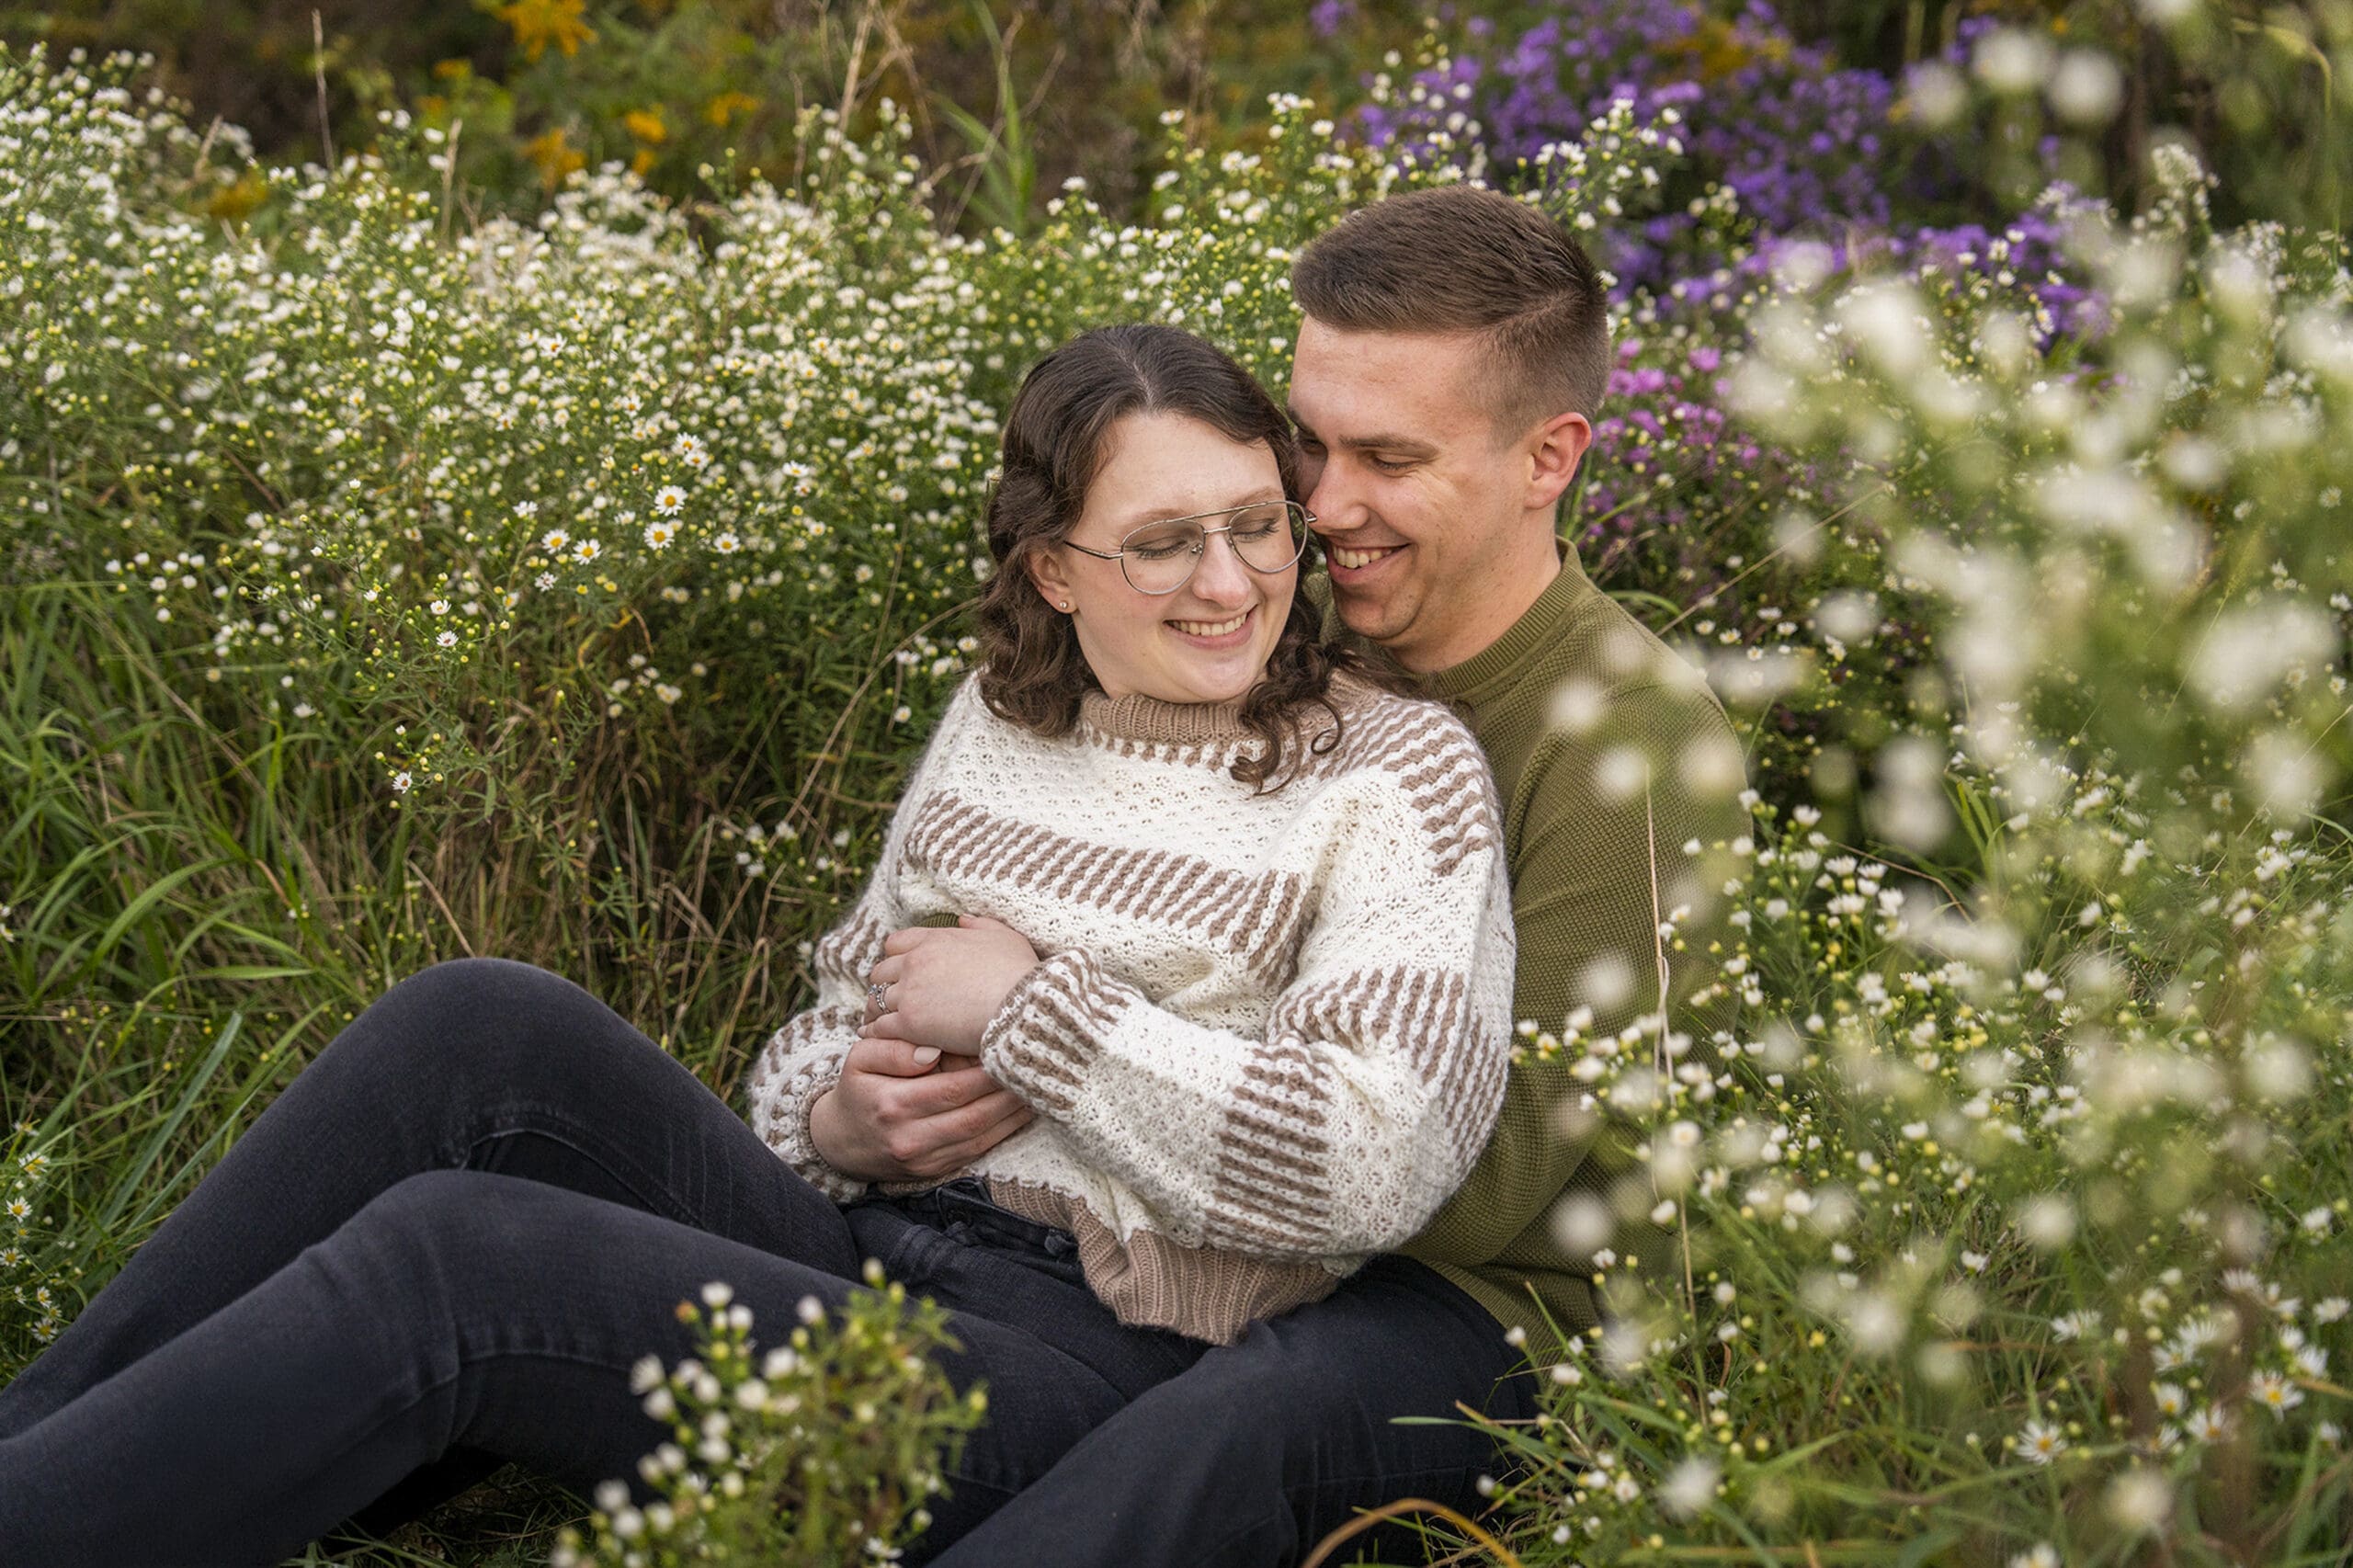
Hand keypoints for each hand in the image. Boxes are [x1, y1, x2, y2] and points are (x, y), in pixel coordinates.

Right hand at [807, 1033, 1034, 1183]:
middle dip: (1011, 1093)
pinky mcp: (936, 1172)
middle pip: (975, 1115)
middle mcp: (910, 1138)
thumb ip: (891, 1049)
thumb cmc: (857, 1089)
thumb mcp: (859, 1059)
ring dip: (1015, 1115)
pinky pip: (978, 1151)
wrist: (840, 1141)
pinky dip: (1005, 1131)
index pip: (953, 1088)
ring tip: (1043, 1088)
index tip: (1015, 1051)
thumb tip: (931, 1051)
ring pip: (981, 1137)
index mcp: (892, 1105)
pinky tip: (1024, 1111)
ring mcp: (925, 1160)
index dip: (988, 1073)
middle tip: (1043, 1069)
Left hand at [861, 915, 1040, 1056]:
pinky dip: (875, 1033)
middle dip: (885, 985)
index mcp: (935, 940)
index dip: (896, 958)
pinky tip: (877, 1039)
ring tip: (881, 1023)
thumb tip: (963, 918)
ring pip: (876, 1000)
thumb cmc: (1020, 973)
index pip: (895, 943)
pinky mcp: (909, 1023)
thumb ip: (980, 925)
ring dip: (878, 1011)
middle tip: (890, 1001)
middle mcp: (916, 962)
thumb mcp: (1005, 937)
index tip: (903, 972)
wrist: (1023, 1006)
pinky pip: (879, 1027)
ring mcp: (910, 992)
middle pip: (880, 972)